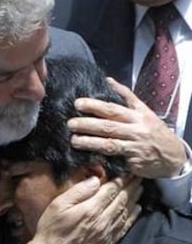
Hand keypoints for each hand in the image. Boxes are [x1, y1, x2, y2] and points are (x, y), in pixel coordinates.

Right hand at [23, 175, 141, 243]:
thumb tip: (96, 180)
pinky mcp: (107, 243)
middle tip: (139, 176)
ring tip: (140, 189)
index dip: (121, 179)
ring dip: (134, 199)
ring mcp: (107, 233)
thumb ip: (79, 191)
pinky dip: (133, 217)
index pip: (111, 190)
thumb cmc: (52, 228)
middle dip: (131, 186)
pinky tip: (137, 210)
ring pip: (126, 212)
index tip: (128, 171)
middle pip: (122, 200)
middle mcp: (102, 220)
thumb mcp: (59, 204)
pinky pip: (124, 227)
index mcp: (91, 209)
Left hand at [67, 77, 186, 178]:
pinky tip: (87, 155)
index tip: (78, 103)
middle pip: (108, 126)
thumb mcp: (144, 111)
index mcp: (138, 115)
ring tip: (74, 140)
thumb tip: (108, 80)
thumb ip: (126, 96)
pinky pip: (114, 158)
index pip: (113, 108)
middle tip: (70, 123)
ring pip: (109, 143)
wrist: (172, 155)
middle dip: (87, 124)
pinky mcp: (133, 162)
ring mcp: (135, 147)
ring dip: (90, 142)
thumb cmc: (153, 131)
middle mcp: (136, 129)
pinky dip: (100, 156)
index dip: (95, 106)